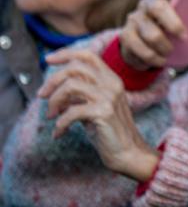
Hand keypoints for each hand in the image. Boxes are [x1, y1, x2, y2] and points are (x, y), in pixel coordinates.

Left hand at [39, 50, 159, 181]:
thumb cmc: (108, 131)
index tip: (48, 59)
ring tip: (51, 117)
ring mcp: (109, 97)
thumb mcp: (93, 106)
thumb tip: (53, 88)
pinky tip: (58, 133)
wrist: (127, 152)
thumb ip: (79, 94)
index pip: (88, 56)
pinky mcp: (104, 112)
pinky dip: (60, 123)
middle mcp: (112, 84)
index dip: (66, 54)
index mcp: (111, 79)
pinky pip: (71, 112)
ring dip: (54, 102)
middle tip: (42, 96)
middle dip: (52, 81)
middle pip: (75, 68)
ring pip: (71, 86)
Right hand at [119, 0, 187, 69]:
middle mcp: (147, 3)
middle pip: (157, 6)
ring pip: (149, 30)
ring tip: (171, 51)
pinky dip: (152, 55)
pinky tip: (161, 60)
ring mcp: (135, 18)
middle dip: (173, 22)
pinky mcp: (127, 35)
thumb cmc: (175, 30)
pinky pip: (137, 46)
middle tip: (185, 36)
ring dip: (164, 44)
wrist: (149, 49)